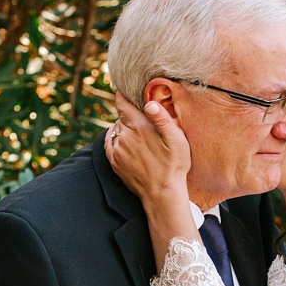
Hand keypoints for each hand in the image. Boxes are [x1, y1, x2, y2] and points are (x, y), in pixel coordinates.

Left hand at [106, 93, 192, 212]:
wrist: (163, 195)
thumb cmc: (174, 166)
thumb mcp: (177, 140)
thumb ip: (162, 118)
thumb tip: (149, 102)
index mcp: (138, 127)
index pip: (122, 104)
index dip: (121, 95)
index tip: (121, 90)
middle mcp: (124, 137)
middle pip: (121, 118)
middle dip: (128, 116)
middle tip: (141, 120)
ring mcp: (117, 151)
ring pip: (115, 130)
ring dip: (123, 129)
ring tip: (136, 134)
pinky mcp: (115, 162)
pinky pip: (108, 144)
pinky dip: (114, 139)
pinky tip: (123, 141)